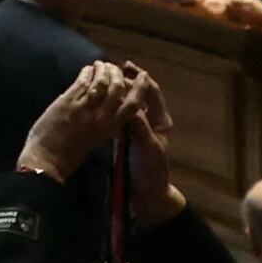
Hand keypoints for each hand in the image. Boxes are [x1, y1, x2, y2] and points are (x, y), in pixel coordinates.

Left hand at [18, 60, 139, 180]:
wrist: (50, 158)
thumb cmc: (74, 150)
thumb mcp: (99, 137)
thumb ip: (108, 121)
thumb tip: (113, 102)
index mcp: (112, 127)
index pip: (133, 104)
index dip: (140, 87)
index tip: (142, 76)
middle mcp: (102, 116)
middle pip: (117, 87)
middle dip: (117, 73)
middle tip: (114, 66)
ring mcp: (85, 107)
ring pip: (100, 81)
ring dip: (102, 69)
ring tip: (100, 64)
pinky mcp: (68, 102)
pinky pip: (82, 81)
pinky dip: (87, 72)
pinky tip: (87, 69)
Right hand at [116, 76, 180, 224]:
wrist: (146, 195)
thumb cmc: (151, 170)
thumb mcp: (147, 146)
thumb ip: (139, 125)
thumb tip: (129, 103)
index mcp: (161, 121)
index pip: (151, 92)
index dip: (140, 78)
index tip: (124, 67)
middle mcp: (151, 122)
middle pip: (139, 95)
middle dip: (126, 81)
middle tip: (109, 70)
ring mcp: (138, 129)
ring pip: (128, 104)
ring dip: (117, 92)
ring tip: (102, 81)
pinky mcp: (127, 137)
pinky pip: (119, 115)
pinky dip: (111, 105)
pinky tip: (99, 101)